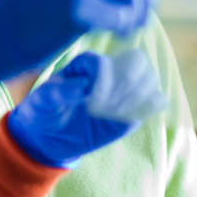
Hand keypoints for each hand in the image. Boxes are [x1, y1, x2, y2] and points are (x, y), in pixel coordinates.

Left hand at [6, 50, 166, 168]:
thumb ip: (57, 91)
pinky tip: (129, 119)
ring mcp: (125, 87)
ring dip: (137, 99)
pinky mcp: (134, 107)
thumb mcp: (42, 101)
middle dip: (127, 86)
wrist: (52, 134)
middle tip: (110, 108)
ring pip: (149, 79)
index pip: (104, 64)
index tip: (91, 104)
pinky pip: (154, 101)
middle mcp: (109, 69)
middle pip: (137, 62)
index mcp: (86, 63)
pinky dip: (146, 109)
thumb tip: (82, 86)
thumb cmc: (44, 111)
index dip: (103, 83)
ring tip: (116, 115)